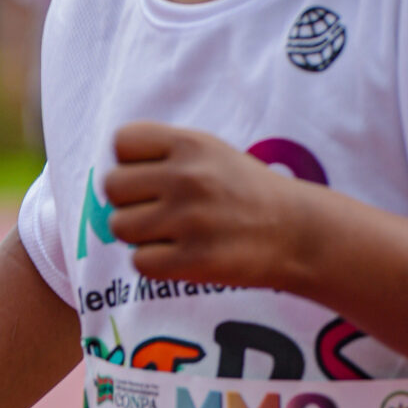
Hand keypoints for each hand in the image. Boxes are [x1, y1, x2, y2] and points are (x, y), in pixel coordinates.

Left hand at [105, 125, 307, 286]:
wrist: (297, 233)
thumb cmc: (245, 192)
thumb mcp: (211, 153)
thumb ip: (163, 156)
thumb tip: (110, 181)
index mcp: (189, 143)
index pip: (121, 143)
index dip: (131, 163)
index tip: (154, 179)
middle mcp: (187, 177)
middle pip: (112, 187)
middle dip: (130, 202)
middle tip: (159, 212)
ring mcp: (190, 220)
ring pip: (120, 227)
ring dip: (139, 235)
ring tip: (171, 235)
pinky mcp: (194, 260)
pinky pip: (139, 263)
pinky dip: (154, 264)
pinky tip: (179, 257)